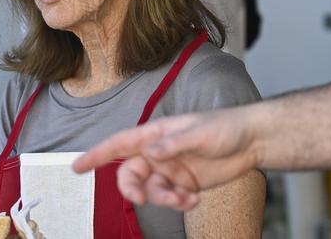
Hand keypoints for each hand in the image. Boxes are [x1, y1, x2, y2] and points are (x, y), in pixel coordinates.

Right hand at [72, 109, 259, 209]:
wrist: (253, 141)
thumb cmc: (225, 127)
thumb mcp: (200, 132)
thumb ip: (174, 143)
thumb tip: (150, 152)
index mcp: (156, 134)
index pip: (120, 144)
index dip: (97, 154)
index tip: (77, 167)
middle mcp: (159, 153)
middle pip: (131, 174)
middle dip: (132, 189)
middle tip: (140, 199)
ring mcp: (171, 169)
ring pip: (151, 190)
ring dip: (163, 199)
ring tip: (184, 199)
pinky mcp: (185, 184)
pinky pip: (171, 199)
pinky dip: (179, 203)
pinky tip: (194, 199)